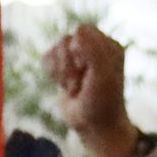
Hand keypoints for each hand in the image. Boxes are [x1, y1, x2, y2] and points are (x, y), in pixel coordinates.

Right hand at [44, 25, 138, 156]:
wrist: (93, 126)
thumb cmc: (102, 102)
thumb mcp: (102, 76)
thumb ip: (93, 50)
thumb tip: (78, 30)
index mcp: (109, 46)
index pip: (82, 32)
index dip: (79, 52)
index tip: (87, 71)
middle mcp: (95, 48)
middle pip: (66, 40)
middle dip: (68, 64)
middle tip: (80, 83)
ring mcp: (79, 57)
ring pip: (55, 49)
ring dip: (61, 72)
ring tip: (75, 87)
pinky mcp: (64, 66)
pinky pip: (47, 58)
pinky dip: (52, 74)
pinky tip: (65, 86)